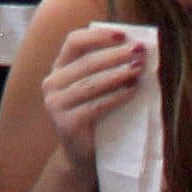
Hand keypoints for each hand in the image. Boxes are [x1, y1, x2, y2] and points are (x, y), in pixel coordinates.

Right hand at [41, 23, 151, 176]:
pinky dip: (117, 96)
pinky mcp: (66, 123)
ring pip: (91, 83)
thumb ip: (107, 69)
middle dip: (115, 54)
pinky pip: (96, 105)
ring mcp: (56, 104)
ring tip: (139, 69)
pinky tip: (133, 90)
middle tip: (139, 52)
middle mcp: (52, 84)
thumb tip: (137, 49)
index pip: (74, 42)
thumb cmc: (96, 116)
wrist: (83, 156)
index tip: (123, 35)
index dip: (98, 35)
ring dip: (118, 74)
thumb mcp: (98, 88)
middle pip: (86, 62)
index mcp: (59, 69)